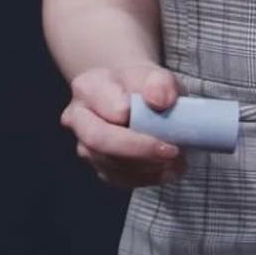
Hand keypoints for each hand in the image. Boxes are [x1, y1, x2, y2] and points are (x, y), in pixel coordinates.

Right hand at [59, 63, 186, 190]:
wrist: (135, 95)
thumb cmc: (144, 85)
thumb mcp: (158, 75)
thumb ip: (161, 83)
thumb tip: (160, 101)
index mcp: (88, 87)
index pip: (107, 107)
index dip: (135, 116)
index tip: (163, 115)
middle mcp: (79, 118)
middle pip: (100, 141)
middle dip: (139, 150)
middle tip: (172, 150)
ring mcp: (85, 146)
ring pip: (111, 165)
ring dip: (148, 166)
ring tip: (177, 158)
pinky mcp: (99, 166)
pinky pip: (120, 179)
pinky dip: (148, 177)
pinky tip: (169, 169)